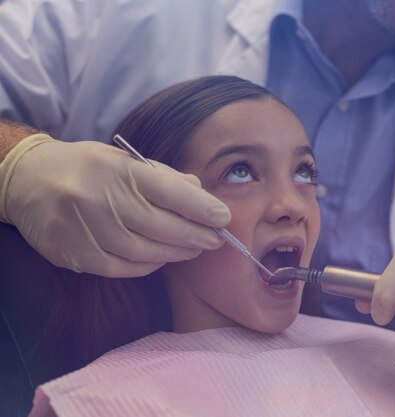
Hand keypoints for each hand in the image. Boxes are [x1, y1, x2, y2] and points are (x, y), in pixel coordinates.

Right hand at [2, 135, 230, 276]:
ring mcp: (84, 229)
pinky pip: (122, 267)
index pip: (169, 191)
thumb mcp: (122, 160)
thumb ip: (162, 176)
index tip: (223, 217)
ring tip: (194, 249)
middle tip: (216, 239)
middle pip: (162, 226)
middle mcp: (99, 198)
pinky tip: (162, 257)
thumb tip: (201, 193)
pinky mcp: (73, 254)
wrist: (26, 180)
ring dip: (177, 252)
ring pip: (145, 251)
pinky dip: (149, 264)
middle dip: (197, 235)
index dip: (201, 207)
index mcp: (116, 169)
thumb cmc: (86, 168)